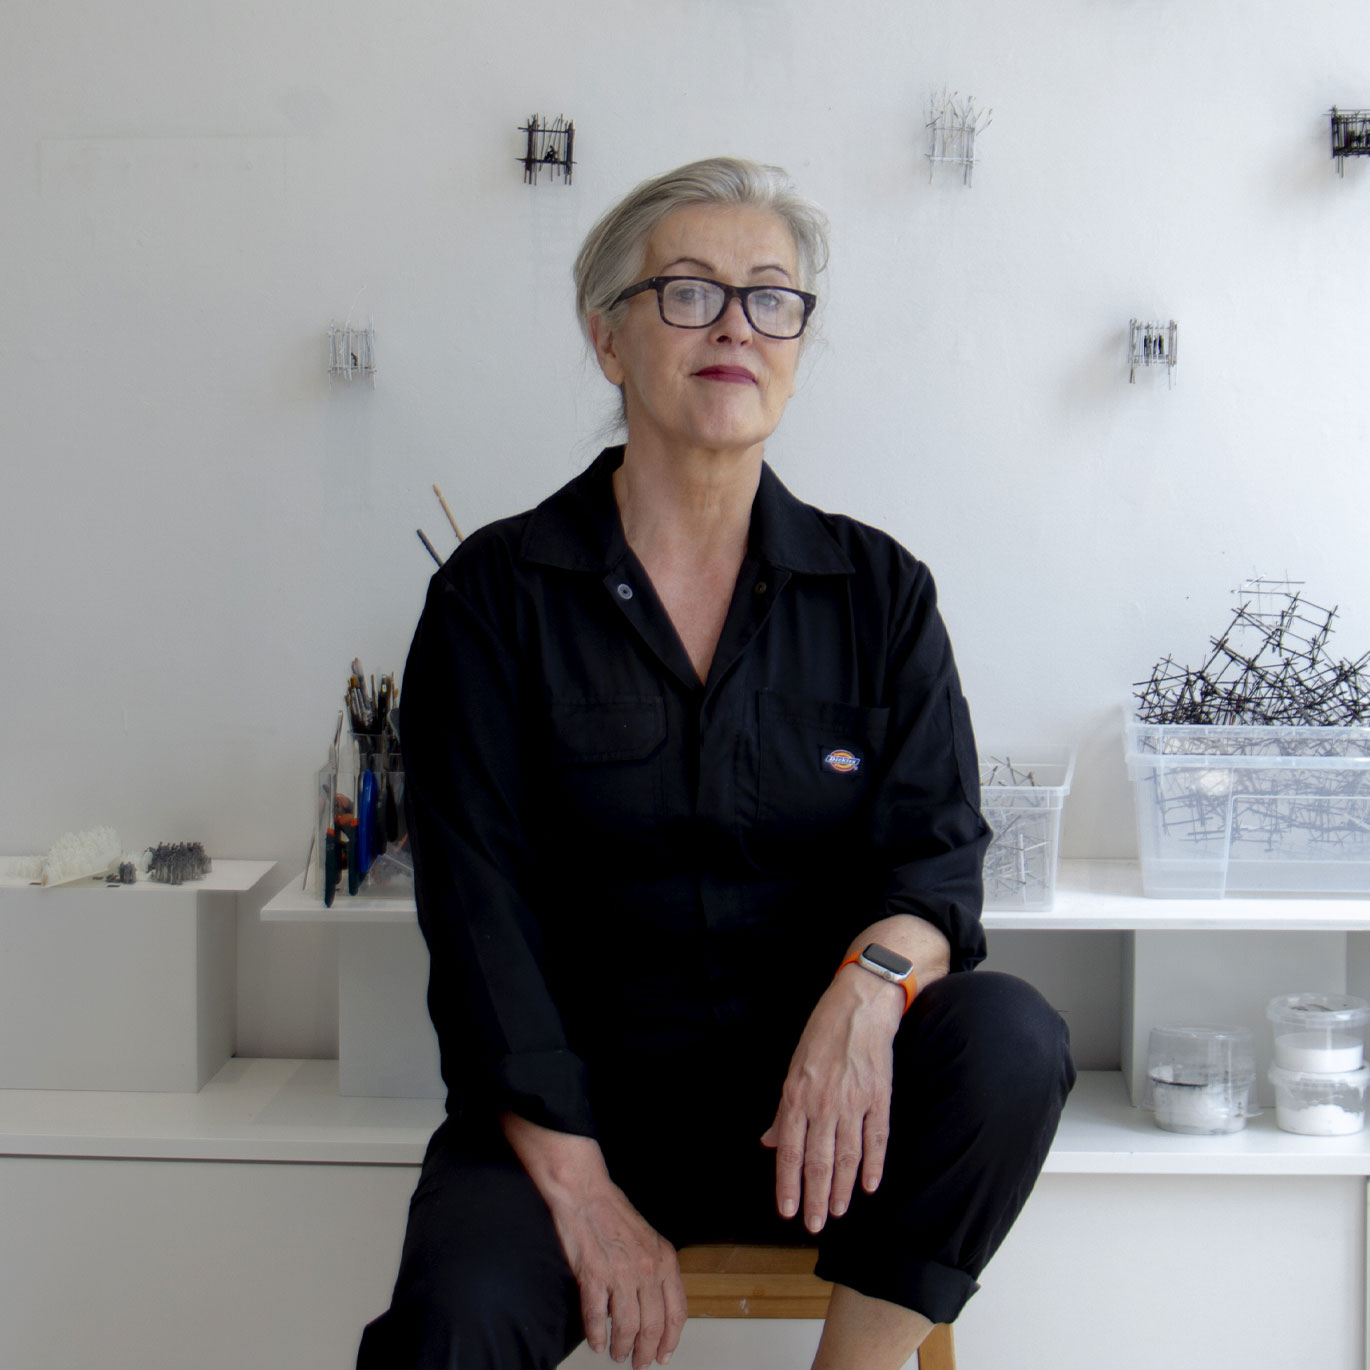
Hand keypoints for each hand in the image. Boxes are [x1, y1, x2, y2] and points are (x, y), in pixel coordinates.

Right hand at [500, 1114, 686, 1367]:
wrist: (586, 1194)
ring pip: (627, 1327)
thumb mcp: (648, 1240)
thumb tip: (655, 1306)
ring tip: (617, 1353)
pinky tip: (597, 1342)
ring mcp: (621, 1273)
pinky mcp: (594, 1275)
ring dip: (621, 1347)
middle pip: (654, 1326)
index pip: (676, 1312)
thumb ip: (655, 1271)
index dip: (671, 1340)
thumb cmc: (614, 1214)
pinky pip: (597, 1318)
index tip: (664, 1355)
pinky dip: (597, 1335)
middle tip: (638, 1362)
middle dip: (646, 1351)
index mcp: (665, 1260)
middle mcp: (647, 1269)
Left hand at [760, 967, 901, 1232]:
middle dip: (814, 1197)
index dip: (788, 1184)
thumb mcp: (793, 1068)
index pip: (790, 1151)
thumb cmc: (823, 1034)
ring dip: (840, 1189)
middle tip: (813, 1225)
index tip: (787, 1211)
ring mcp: (853, 1102)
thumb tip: (771, 1142)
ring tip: (836, 1212)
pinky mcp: (879, 1098)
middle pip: (818, 1161)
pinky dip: (873, 1165)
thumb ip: (784, 1110)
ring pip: (846, 1156)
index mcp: (796, 1096)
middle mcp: (823, 1104)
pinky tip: (869, 1186)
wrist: (860, 1006)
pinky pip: (877, 1139)